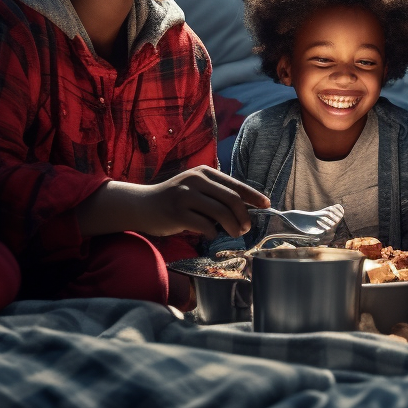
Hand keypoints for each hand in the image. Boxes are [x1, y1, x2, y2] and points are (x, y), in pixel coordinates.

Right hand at [77, 167, 268, 238]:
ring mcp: (185, 196)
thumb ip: (216, 193)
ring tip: (235, 233)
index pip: (235, 184)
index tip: (266, 205)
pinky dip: (213, 233)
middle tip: (246, 228)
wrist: (142, 205)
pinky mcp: (177, 213)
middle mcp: (195, 180)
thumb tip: (246, 207)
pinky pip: (205, 226)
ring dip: (233, 227)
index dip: (253, 196)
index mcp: (204, 172)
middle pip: (232, 199)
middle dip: (244, 216)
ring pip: (221, 213)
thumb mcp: (195, 188)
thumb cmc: (174, 199)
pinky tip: (211, 235)